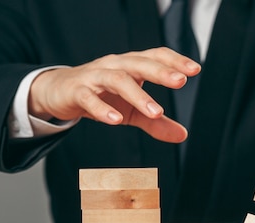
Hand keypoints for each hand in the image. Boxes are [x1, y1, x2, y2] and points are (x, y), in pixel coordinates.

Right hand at [28, 47, 200, 142]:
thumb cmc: (101, 95)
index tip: (195, 69)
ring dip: (138, 95)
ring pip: (117, 80)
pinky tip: (116, 120)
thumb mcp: (132, 111)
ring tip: (156, 111)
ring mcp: (94, 76)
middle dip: (160, 72)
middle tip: (180, 82)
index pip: (155, 56)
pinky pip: (90, 98)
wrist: (59, 92)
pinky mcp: (76, 91)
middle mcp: (115, 66)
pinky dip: (103, 109)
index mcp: (131, 66)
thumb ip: (156, 122)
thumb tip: (183, 135)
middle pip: (139, 64)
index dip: (174, 61)